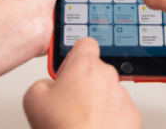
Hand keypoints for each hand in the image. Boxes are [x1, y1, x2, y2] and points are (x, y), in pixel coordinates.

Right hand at [23, 38, 140, 128]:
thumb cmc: (64, 127)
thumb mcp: (33, 97)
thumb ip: (43, 83)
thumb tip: (48, 87)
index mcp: (85, 65)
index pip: (85, 44)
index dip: (75, 56)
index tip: (69, 68)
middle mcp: (108, 76)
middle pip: (96, 71)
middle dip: (84, 84)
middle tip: (69, 103)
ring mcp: (123, 96)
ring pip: (109, 93)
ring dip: (98, 103)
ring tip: (81, 121)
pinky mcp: (132, 116)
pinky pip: (120, 112)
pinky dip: (110, 119)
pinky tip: (95, 128)